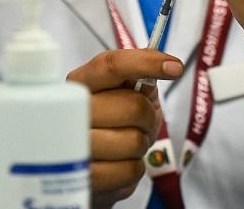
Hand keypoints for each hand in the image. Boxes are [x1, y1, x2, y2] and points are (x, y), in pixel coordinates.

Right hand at [66, 49, 182, 206]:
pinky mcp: (84, 180)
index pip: (111, 66)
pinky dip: (133, 168)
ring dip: (140, 144)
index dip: (146, 63)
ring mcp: (72, 148)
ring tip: (124, 145)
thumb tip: (167, 67)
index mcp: (80, 83)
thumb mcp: (126, 94)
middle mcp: (69, 111)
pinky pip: (130, 170)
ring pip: (133, 141)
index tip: (174, 67)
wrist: (89, 167)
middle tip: (139, 123)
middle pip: (132, 106)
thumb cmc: (111, 124)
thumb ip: (141, 78)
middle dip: (148, 116)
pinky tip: (118, 164)